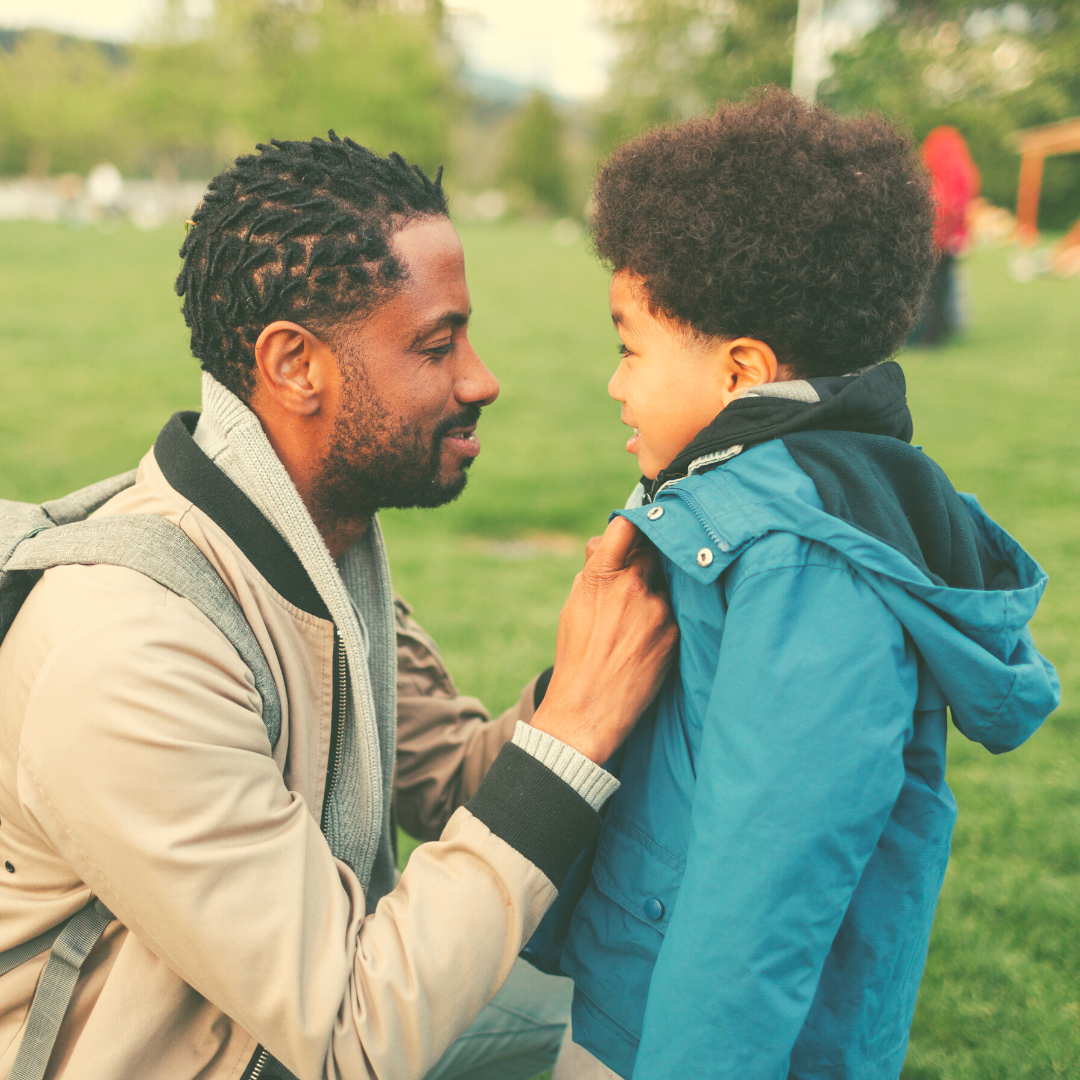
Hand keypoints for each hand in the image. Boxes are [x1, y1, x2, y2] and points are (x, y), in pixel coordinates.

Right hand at [531, 516, 677, 763]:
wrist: (588, 710)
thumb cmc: (576, 656)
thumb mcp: (574, 606)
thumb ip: (592, 571)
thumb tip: (607, 541)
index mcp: (600, 575)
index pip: (625, 526)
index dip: (633, 524)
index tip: (638, 527)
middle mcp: (632, 586)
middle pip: (651, 551)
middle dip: (646, 560)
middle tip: (638, 579)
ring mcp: (657, 609)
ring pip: (664, 584)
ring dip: (655, 594)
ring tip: (636, 625)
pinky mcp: (674, 632)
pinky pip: (674, 612)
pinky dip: (664, 620)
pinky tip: (646, 642)